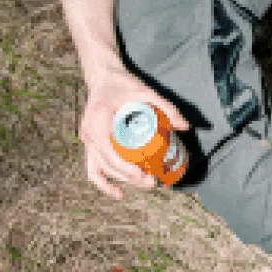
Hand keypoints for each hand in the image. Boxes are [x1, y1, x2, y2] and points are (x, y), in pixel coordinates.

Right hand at [78, 65, 187, 199]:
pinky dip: (104, 183)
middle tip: (153, 182)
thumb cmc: (123, 84)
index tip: (145, 176)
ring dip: (121, 181)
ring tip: (145, 184)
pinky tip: (120, 193)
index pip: (109, 154)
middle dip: (129, 178)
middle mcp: (89, 134)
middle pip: (107, 165)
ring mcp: (87, 141)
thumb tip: (185, 126)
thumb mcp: (146, 91)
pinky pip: (93, 169)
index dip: (126, 169)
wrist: (104, 78)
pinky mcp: (90, 145)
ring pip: (100, 170)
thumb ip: (166, 107)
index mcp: (98, 121)